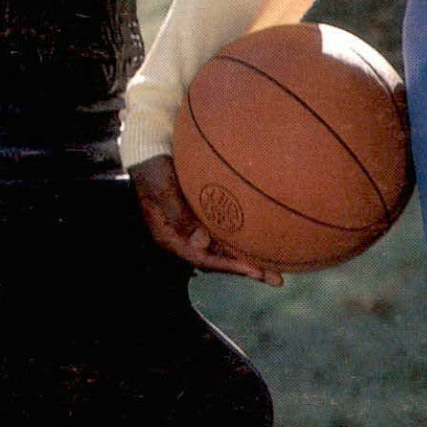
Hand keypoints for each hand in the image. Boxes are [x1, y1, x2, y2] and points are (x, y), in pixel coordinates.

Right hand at [129, 154, 283, 286]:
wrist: (150, 147)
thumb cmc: (153, 168)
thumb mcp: (162, 190)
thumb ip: (178, 215)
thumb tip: (202, 243)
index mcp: (171, 237)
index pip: (203, 259)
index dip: (229, 267)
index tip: (254, 271)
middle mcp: (185, 236)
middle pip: (219, 258)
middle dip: (247, 269)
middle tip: (276, 279)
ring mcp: (195, 225)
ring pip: (224, 246)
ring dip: (248, 256)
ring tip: (276, 266)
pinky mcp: (202, 212)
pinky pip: (225, 229)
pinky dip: (242, 236)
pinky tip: (261, 238)